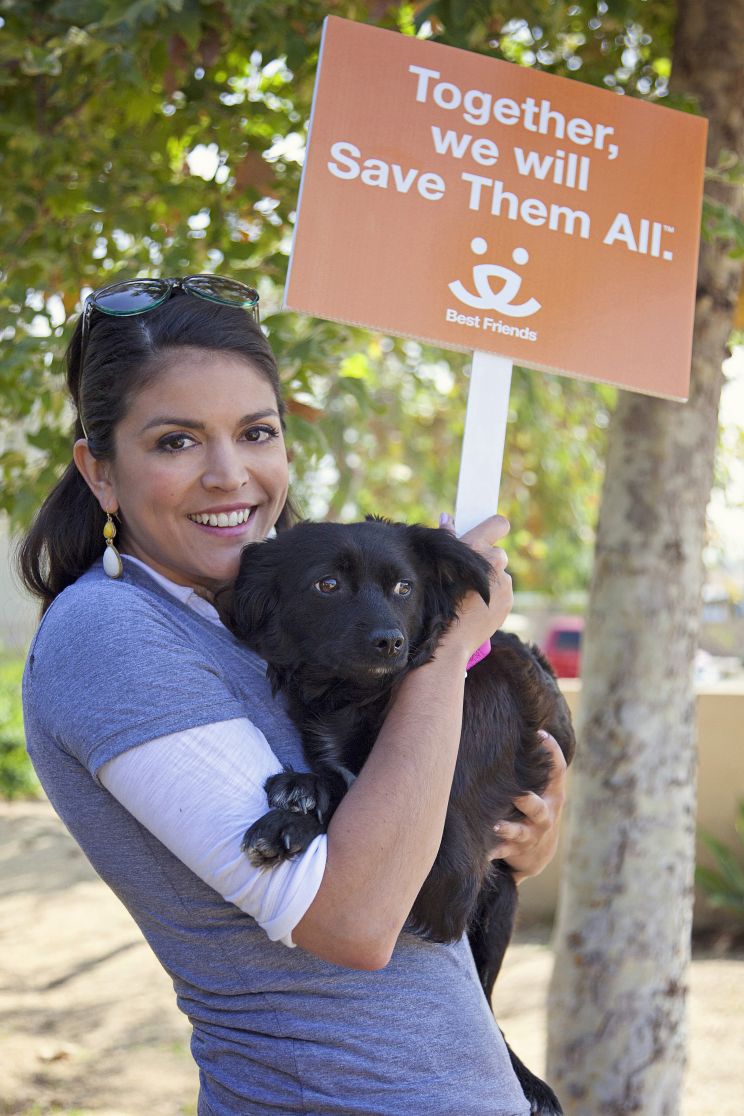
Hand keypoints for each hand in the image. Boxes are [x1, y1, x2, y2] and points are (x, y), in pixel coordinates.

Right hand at [438, 513, 512, 655]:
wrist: (451, 638)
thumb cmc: (437, 599)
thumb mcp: (438, 564)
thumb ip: (447, 537)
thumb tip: (447, 518)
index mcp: (476, 548)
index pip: (498, 524)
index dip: (495, 526)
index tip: (492, 529)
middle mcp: (494, 562)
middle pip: (498, 551)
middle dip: (487, 558)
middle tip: (470, 571)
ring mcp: (504, 582)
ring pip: (500, 573)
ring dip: (490, 578)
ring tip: (470, 593)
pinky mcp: (509, 599)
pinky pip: (503, 590)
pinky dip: (493, 594)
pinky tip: (477, 604)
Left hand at [489, 732, 567, 883]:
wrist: (538, 853)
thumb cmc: (535, 805)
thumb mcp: (543, 786)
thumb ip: (535, 762)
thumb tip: (519, 722)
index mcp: (553, 794)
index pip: (558, 771)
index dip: (552, 752)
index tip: (540, 734)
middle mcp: (545, 814)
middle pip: (540, 808)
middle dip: (528, 801)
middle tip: (517, 793)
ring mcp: (532, 834)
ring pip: (523, 832)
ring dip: (509, 828)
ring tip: (496, 825)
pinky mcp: (517, 849)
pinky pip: (505, 851)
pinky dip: (494, 850)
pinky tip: (482, 850)